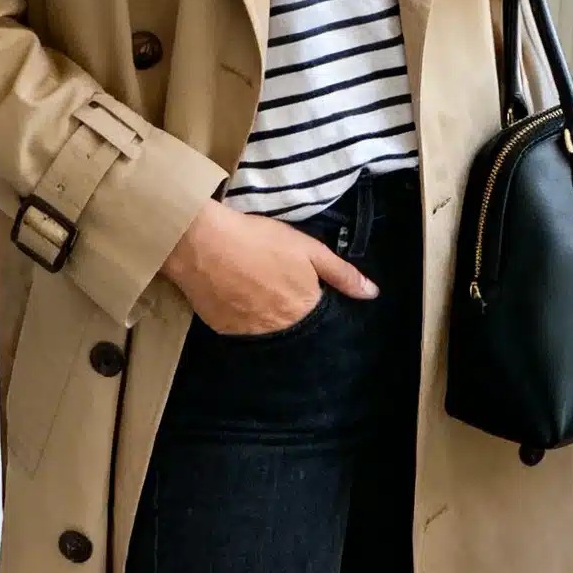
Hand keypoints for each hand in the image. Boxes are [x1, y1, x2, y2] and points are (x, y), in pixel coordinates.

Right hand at [160, 200, 376, 333]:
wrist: (201, 241)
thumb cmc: (258, 240)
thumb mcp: (308, 249)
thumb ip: (341, 274)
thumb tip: (372, 294)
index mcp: (303, 309)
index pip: (319, 318)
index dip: (314, 302)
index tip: (305, 288)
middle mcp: (278, 329)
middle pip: (293, 328)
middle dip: (291, 312)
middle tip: (276, 285)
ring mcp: (248, 332)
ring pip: (266, 331)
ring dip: (267, 317)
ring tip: (256, 289)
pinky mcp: (221, 329)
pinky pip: (240, 329)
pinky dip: (243, 317)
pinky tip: (237, 295)